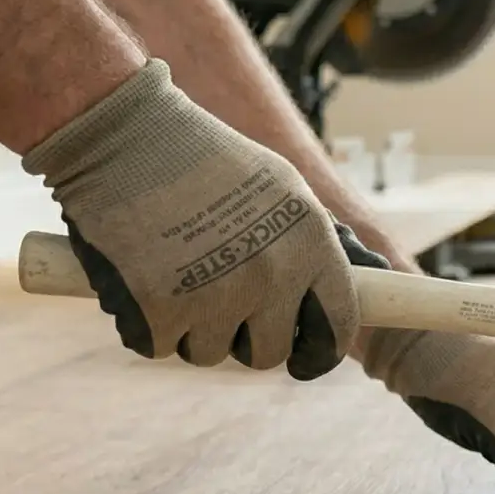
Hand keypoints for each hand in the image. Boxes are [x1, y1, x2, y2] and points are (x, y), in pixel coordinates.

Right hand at [22, 59, 381, 378]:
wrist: (123, 133)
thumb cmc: (201, 156)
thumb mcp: (280, 186)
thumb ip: (314, 241)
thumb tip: (370, 274)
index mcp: (311, 242)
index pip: (336, 326)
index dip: (319, 352)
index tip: (303, 360)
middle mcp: (272, 274)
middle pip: (268, 354)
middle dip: (243, 337)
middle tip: (217, 301)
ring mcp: (216, 295)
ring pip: (210, 353)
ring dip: (189, 327)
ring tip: (172, 270)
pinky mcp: (160, 310)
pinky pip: (158, 345)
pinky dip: (145, 322)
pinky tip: (139, 274)